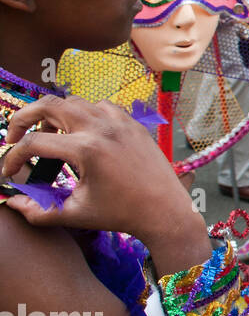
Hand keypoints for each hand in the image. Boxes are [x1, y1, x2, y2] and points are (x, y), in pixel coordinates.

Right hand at [2, 95, 203, 247]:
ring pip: (75, 101)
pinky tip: (80, 133)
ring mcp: (120, 122)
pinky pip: (102, 106)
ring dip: (55, 114)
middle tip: (16, 136)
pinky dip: (85, 113)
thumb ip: (37, 210)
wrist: (166, 211)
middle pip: (49, 104)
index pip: (33, 143)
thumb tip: (11, 203)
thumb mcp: (74, 214)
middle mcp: (102, 128)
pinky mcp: (133, 124)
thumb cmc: (121, 215)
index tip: (9, 172)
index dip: (13, 157)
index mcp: (86, 149)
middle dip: (24, 117)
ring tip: (48, 136)